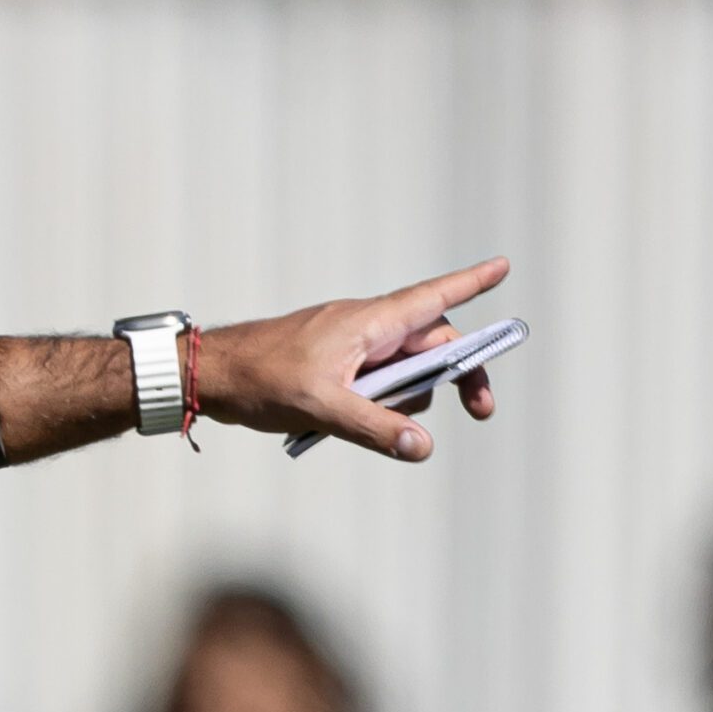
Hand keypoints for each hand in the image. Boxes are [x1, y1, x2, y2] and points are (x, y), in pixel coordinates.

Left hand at [198, 257, 509, 459]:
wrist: (208, 375)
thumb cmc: (260, 379)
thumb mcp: (322, 407)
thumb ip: (375, 428)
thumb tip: (422, 446)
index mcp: (369, 322)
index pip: (433, 296)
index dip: (471, 281)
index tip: (504, 266)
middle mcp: (365, 327)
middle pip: (432, 344)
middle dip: (456, 376)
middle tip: (481, 412)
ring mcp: (349, 344)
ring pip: (402, 369)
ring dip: (400, 399)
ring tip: (359, 418)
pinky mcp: (333, 363)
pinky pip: (372, 381)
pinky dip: (373, 402)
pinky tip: (339, 421)